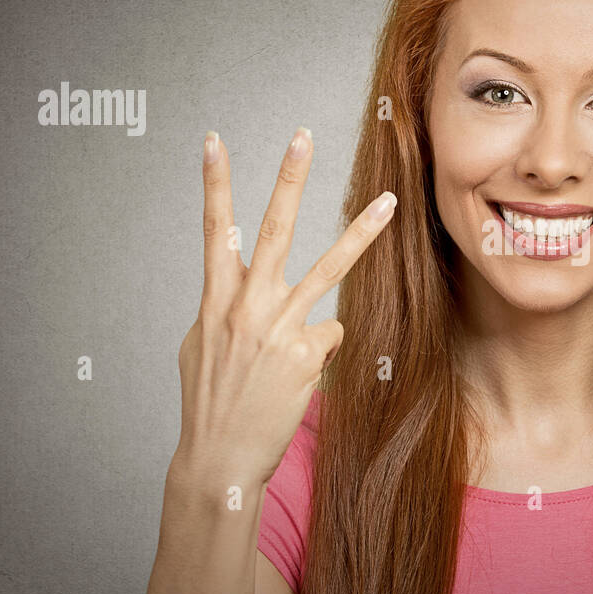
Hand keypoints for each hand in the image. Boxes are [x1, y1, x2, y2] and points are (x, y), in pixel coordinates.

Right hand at [173, 127, 395, 486]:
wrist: (218, 457)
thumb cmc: (210, 400)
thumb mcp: (202, 346)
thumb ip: (228, 310)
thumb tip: (253, 297)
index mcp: (216, 299)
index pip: (213, 228)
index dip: (213, 182)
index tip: (215, 140)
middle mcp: (247, 305)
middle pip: (276, 228)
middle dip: (290, 179)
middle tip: (303, 136)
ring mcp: (280, 327)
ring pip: (330, 268)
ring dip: (362, 232)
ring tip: (390, 202)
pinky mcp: (307, 354)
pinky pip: (329, 336)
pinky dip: (319, 350)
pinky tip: (298, 375)